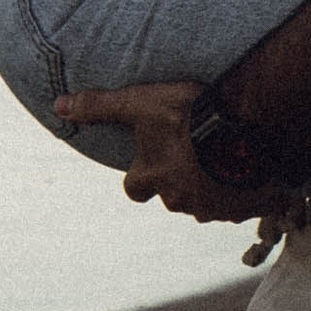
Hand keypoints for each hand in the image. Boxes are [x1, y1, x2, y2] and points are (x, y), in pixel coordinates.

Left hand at [53, 81, 265, 220]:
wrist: (243, 129)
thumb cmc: (188, 113)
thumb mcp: (140, 102)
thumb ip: (100, 106)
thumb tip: (58, 106)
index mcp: (152, 176)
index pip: (134, 189)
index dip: (140, 177)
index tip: (151, 162)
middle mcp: (178, 198)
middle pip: (172, 197)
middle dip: (179, 181)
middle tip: (192, 155)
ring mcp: (212, 207)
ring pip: (206, 203)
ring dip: (211, 187)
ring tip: (224, 161)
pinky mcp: (243, 207)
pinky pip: (239, 206)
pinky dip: (242, 193)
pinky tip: (252, 171)